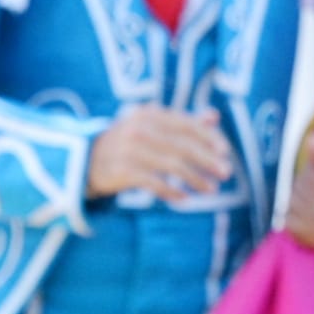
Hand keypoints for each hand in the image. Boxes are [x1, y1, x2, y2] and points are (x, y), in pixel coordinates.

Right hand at [87, 105, 232, 201]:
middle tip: (226, 172)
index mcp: (150, 114)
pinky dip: (172, 191)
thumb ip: (183, 121)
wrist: (86, 159)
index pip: (186, 124)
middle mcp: (140, 129)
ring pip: (172, 165)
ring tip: (212, 190)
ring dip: (195, 178)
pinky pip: (154, 183)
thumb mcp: (154, 126)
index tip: (225, 151)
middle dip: (208, 160)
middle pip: (183, 145)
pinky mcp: (121, 171)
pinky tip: (185, 198)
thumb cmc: (131, 141)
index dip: (209, 138)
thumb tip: (214, 117)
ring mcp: (129, 150)